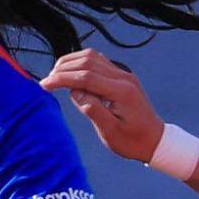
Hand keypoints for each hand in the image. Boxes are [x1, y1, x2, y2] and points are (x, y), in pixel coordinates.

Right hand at [40, 49, 162, 163]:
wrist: (154, 140)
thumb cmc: (133, 141)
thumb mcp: (111, 132)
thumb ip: (92, 110)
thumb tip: (74, 92)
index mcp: (121, 91)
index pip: (85, 76)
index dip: (62, 78)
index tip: (44, 85)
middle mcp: (123, 77)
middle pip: (88, 60)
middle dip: (64, 68)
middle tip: (47, 81)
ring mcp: (124, 75)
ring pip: (92, 57)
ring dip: (71, 62)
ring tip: (56, 76)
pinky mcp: (121, 76)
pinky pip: (99, 61)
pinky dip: (81, 64)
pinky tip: (72, 74)